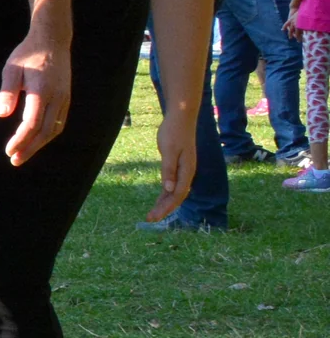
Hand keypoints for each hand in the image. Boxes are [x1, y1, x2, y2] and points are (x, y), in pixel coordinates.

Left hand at [0, 22, 71, 165]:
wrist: (52, 41)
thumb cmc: (27, 54)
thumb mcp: (12, 68)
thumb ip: (7, 92)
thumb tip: (1, 115)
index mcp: (42, 91)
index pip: (32, 123)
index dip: (21, 140)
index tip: (8, 151)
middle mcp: (57, 97)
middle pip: (45, 131)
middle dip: (30, 148)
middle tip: (15, 160)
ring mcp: (64, 98)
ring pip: (55, 128)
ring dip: (39, 144)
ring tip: (23, 155)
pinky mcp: (66, 98)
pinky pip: (59, 121)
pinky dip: (48, 135)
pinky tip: (36, 141)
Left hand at [146, 102, 196, 222]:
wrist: (181, 117)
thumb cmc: (174, 132)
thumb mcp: (169, 151)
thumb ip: (169, 170)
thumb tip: (169, 189)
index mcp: (187, 170)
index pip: (177, 194)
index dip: (166, 207)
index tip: (154, 216)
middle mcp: (187, 172)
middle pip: (177, 196)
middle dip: (164, 209)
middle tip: (149, 219)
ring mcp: (184, 170)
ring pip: (174, 191)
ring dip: (164, 203)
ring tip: (152, 214)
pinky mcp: (179, 166)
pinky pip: (173, 184)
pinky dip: (165, 194)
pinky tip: (159, 201)